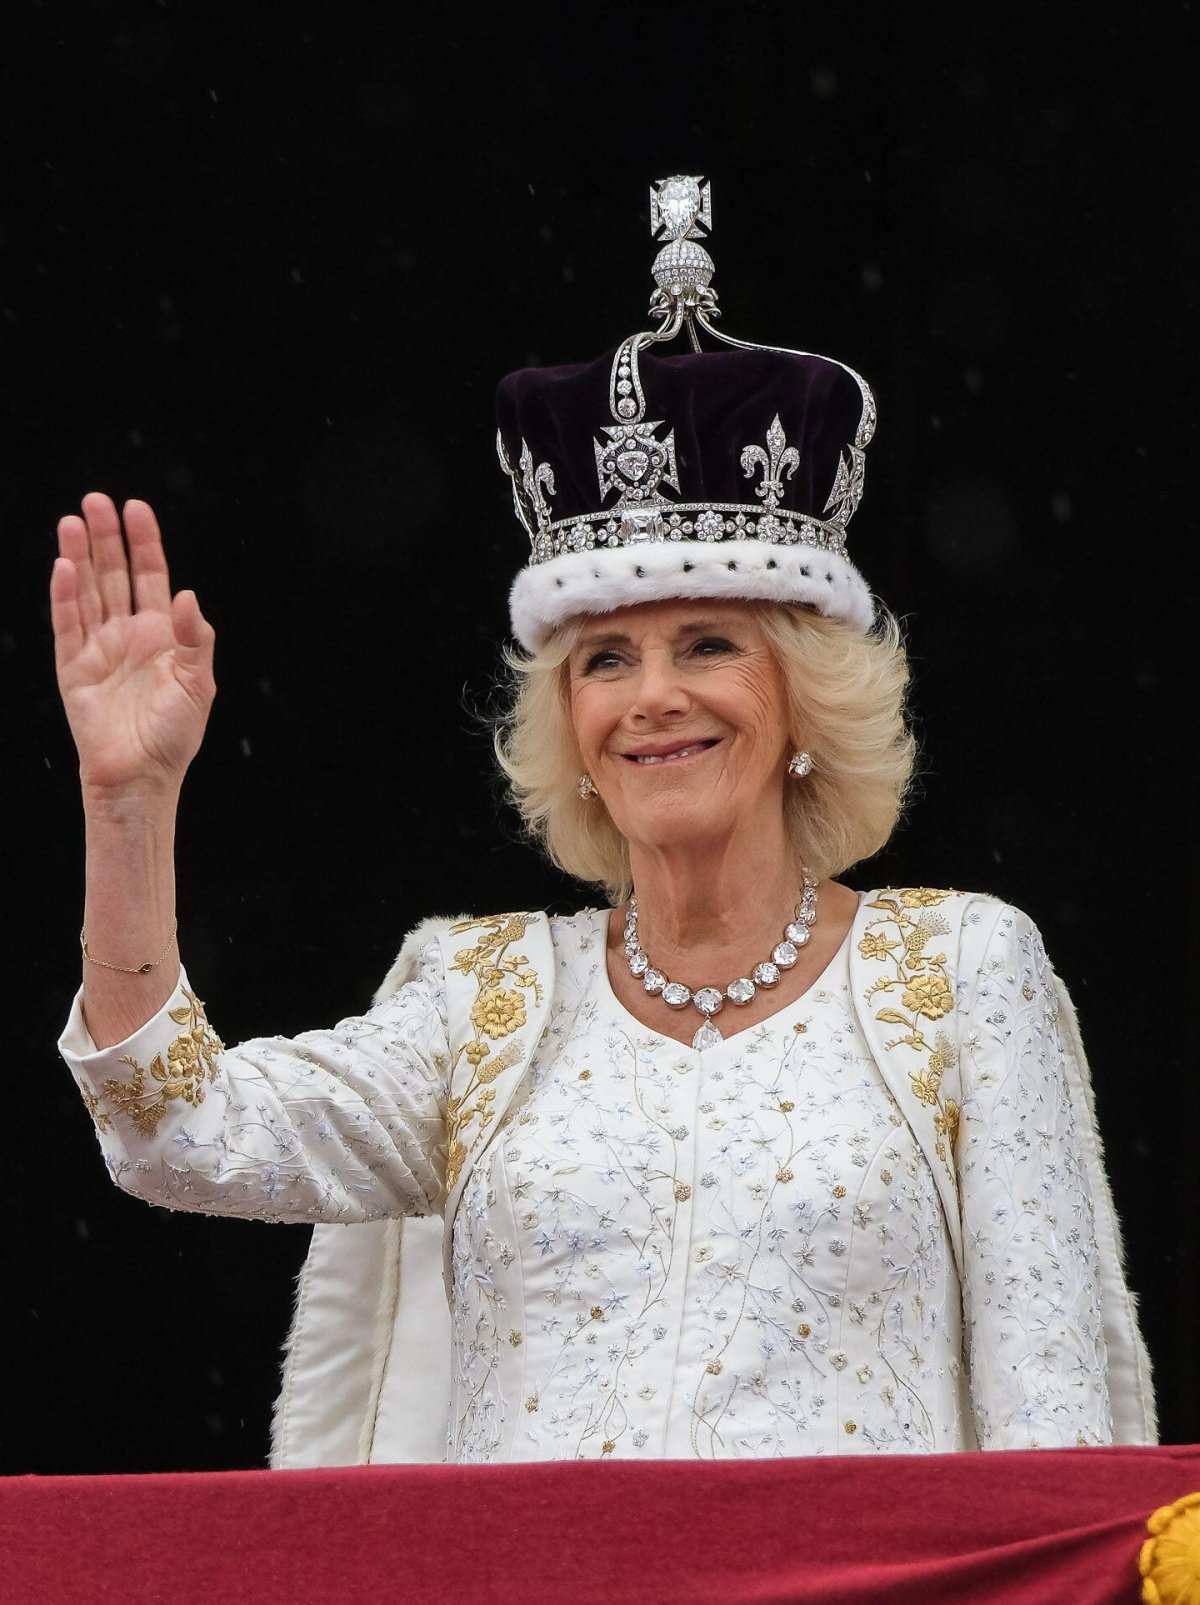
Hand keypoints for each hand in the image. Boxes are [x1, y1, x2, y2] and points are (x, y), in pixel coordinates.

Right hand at [51, 494, 216, 799]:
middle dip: (105, 538)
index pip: (149, 577)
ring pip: (86, 591)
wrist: (142, 777)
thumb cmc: (175, 736)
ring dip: (79, 556)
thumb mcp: (199, 685)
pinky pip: (67, 625)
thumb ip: (196, 640)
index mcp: (161, 635)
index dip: (144, 543)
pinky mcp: (74, 668)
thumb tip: (186, 594)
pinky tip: (64, 566)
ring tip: (72, 521)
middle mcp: (127, 635)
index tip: (136, 508)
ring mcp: (98, 649)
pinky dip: (65, 596)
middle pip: (113, 575)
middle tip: (95, 500)